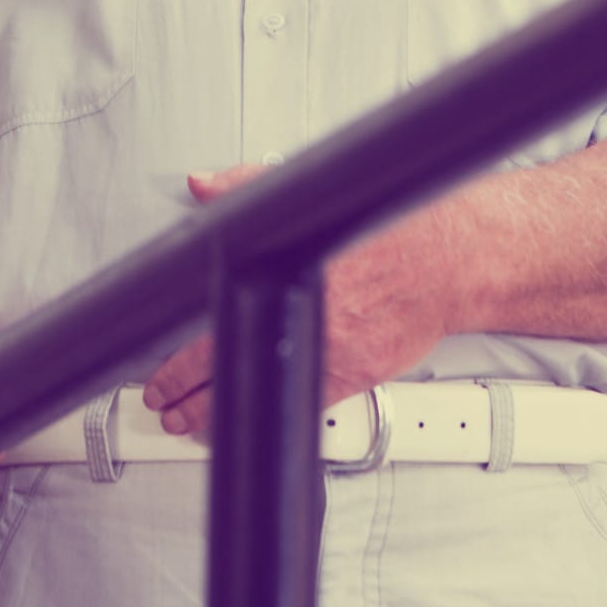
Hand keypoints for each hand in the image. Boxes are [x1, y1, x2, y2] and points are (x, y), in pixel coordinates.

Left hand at [140, 166, 457, 436]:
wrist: (448, 260)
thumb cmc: (388, 229)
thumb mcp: (313, 196)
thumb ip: (249, 188)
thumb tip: (204, 186)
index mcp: (286, 275)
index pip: (212, 323)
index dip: (175, 356)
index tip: (158, 371)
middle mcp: (305, 317)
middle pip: (228, 366)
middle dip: (186, 392)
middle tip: (164, 400)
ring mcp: (329, 352)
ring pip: (260, 392)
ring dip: (220, 413)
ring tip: (191, 420)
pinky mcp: (354, 375)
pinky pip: (301, 405)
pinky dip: (270, 413)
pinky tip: (251, 418)